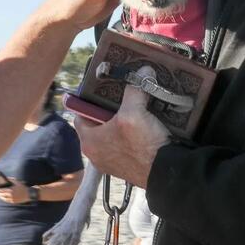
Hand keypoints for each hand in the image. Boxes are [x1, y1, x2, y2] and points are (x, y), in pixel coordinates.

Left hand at [0, 179, 30, 204]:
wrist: (28, 194)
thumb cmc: (22, 187)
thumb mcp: (17, 182)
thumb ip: (11, 180)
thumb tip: (5, 178)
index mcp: (10, 190)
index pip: (1, 190)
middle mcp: (10, 195)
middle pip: (1, 194)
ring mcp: (11, 199)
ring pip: (3, 198)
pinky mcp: (13, 202)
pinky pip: (6, 200)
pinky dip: (3, 198)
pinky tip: (2, 197)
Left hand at [75, 66, 170, 187]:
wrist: (164, 174)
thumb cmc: (142, 145)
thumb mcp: (134, 112)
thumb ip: (134, 89)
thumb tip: (143, 70)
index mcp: (89, 141)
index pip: (80, 113)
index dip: (90, 99)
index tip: (102, 89)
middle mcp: (96, 154)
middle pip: (97, 122)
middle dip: (109, 108)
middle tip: (122, 95)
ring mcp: (111, 161)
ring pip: (112, 132)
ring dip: (121, 120)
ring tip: (135, 106)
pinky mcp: (126, 165)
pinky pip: (123, 143)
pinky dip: (130, 133)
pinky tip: (144, 123)